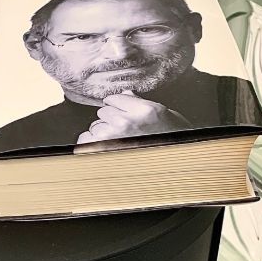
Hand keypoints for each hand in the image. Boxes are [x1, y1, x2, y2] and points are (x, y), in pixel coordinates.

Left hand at [76, 91, 190, 142]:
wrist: (176, 166)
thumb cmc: (171, 141)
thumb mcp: (163, 117)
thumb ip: (142, 104)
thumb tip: (126, 94)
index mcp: (144, 110)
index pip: (114, 98)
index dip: (118, 106)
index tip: (122, 113)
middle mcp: (126, 122)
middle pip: (103, 112)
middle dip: (110, 120)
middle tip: (123, 132)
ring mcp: (111, 138)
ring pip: (95, 127)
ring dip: (102, 133)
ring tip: (118, 144)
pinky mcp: (100, 151)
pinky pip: (85, 141)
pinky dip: (91, 144)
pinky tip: (104, 150)